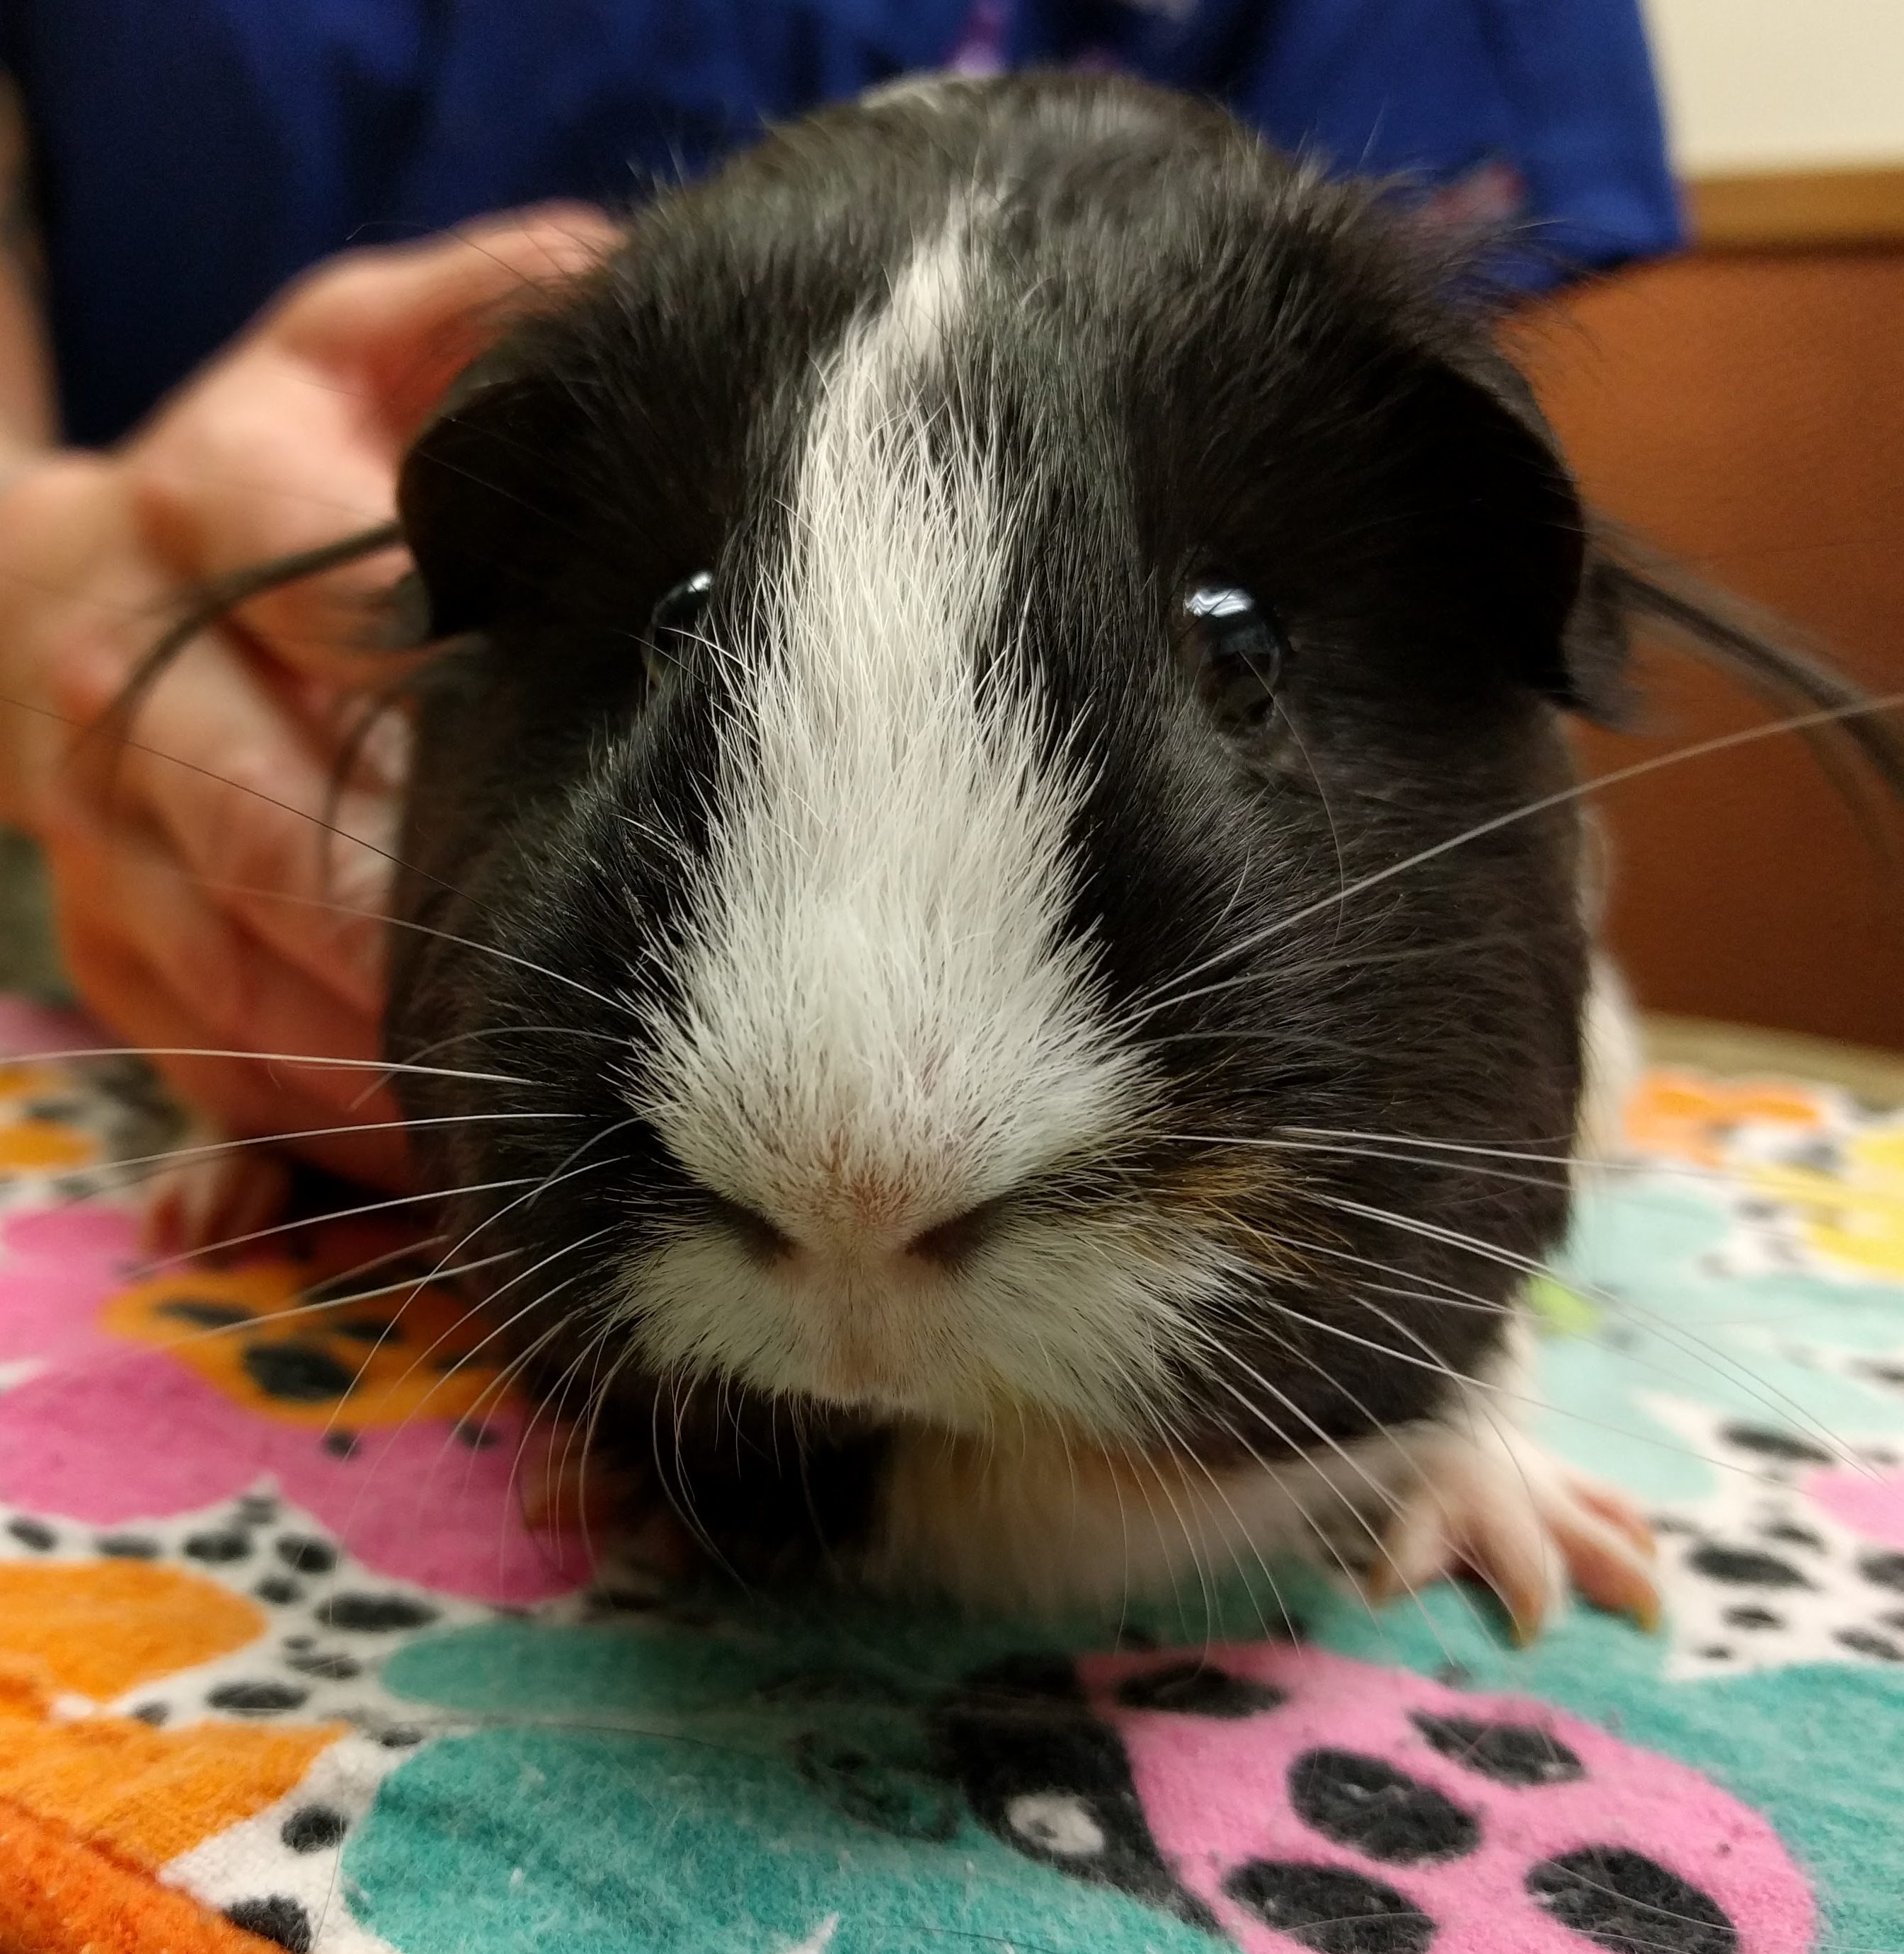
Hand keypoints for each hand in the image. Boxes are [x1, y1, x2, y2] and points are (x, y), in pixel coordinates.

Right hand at [0, 206, 618, 1188]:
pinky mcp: (104, 940)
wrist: (75, 578)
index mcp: (207, 501)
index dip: (443, 705)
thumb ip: (473, 306)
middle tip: (550, 991)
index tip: (562, 778)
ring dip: (365, 1050)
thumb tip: (609, 275)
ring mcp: (99, 824)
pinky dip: (307, 1117)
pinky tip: (417, 1158)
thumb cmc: (274, 466)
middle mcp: (126, 667)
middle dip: (407, 919)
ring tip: (505, 1112)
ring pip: (228, 965)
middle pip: (269, 819)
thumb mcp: (357, 348)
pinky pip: (199, 1055)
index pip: (322, 601)